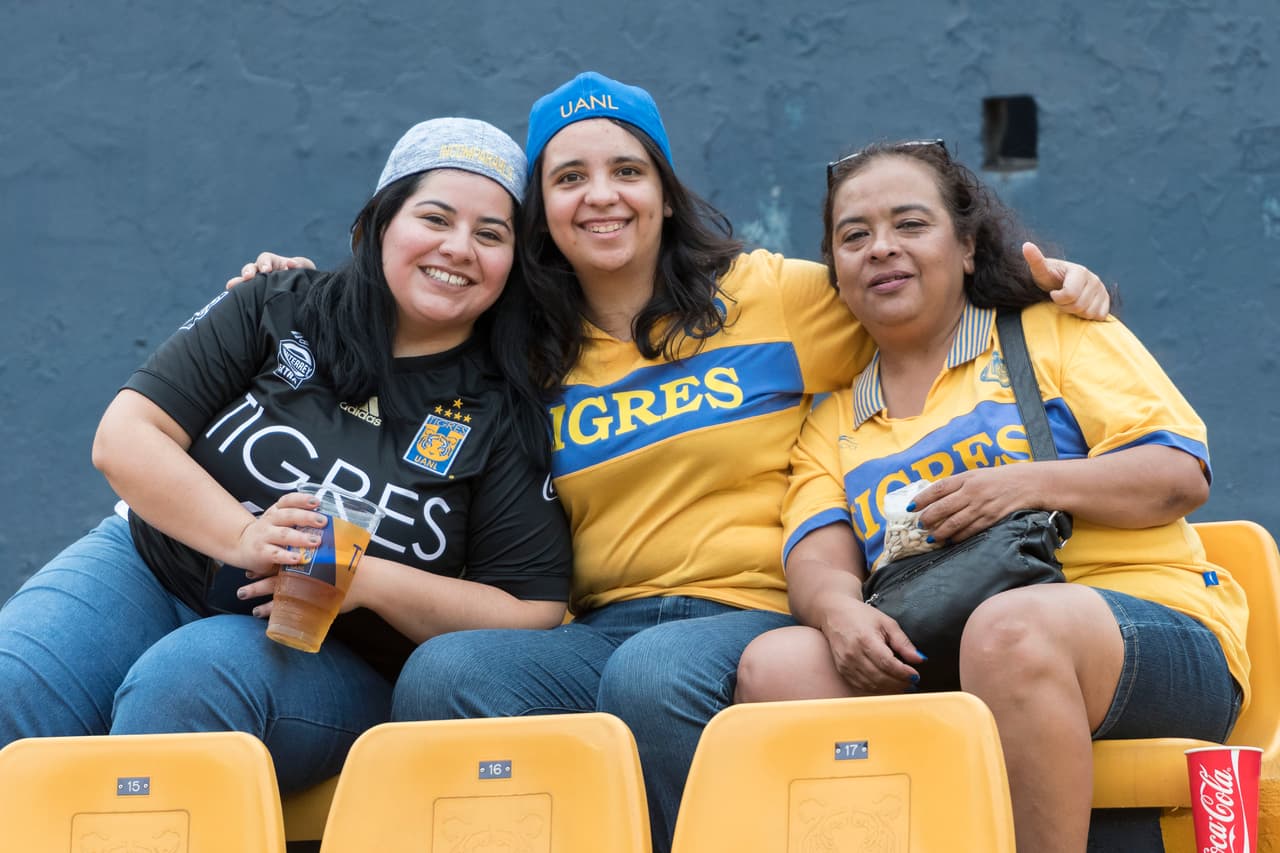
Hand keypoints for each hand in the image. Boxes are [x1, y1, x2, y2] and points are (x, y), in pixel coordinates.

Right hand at [225, 252, 316, 288]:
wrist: (303, 297)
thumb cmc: (303, 279)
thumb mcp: (306, 270)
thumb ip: (302, 264)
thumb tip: (291, 263)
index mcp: (273, 263)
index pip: (265, 259)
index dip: (264, 263)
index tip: (267, 270)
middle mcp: (261, 273)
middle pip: (250, 268)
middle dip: (248, 271)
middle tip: (248, 277)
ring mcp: (256, 284)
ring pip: (243, 281)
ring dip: (237, 282)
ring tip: (231, 286)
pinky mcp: (253, 296)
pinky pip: (242, 294)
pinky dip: (235, 295)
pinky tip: (228, 298)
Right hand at [229, 490, 327, 578]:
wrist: (240, 545)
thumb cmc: (268, 535)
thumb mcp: (280, 523)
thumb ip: (298, 522)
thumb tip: (329, 525)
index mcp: (276, 511)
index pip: (288, 500)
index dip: (302, 499)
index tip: (316, 502)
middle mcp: (270, 521)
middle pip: (289, 515)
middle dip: (307, 517)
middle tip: (323, 521)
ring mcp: (264, 536)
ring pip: (283, 534)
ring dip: (300, 537)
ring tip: (316, 541)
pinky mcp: (260, 552)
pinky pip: (275, 553)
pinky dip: (287, 556)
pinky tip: (298, 558)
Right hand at [823, 601, 923, 693]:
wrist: (834, 614)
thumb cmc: (861, 616)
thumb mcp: (886, 623)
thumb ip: (903, 642)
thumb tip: (920, 659)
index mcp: (865, 640)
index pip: (888, 664)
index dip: (904, 673)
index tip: (915, 675)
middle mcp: (853, 654)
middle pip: (880, 678)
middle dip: (899, 683)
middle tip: (912, 682)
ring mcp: (846, 664)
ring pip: (871, 686)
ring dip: (890, 689)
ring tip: (902, 685)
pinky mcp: (842, 670)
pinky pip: (861, 686)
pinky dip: (877, 689)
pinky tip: (887, 685)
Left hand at [911, 465, 1044, 542]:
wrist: (1028, 483)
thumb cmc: (999, 479)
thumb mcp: (976, 474)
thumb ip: (957, 485)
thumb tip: (935, 498)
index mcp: (967, 478)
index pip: (939, 488)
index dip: (922, 498)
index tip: (911, 507)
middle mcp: (972, 491)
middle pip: (943, 507)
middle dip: (928, 517)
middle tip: (919, 525)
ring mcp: (982, 506)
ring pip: (955, 522)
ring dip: (940, 531)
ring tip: (931, 537)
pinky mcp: (992, 518)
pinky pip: (971, 530)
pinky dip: (958, 537)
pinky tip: (950, 541)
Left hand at [1023, 242, 1110, 319]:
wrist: (1059, 283)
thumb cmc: (1048, 278)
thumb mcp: (1039, 270)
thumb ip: (1035, 260)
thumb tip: (1026, 245)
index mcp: (1080, 271)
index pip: (1070, 294)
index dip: (1057, 299)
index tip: (1052, 293)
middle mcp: (1094, 279)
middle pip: (1079, 306)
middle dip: (1065, 307)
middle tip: (1060, 300)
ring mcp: (1102, 290)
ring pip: (1089, 313)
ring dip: (1076, 313)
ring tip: (1069, 303)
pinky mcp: (1106, 300)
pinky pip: (1099, 316)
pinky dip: (1088, 316)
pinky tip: (1080, 308)